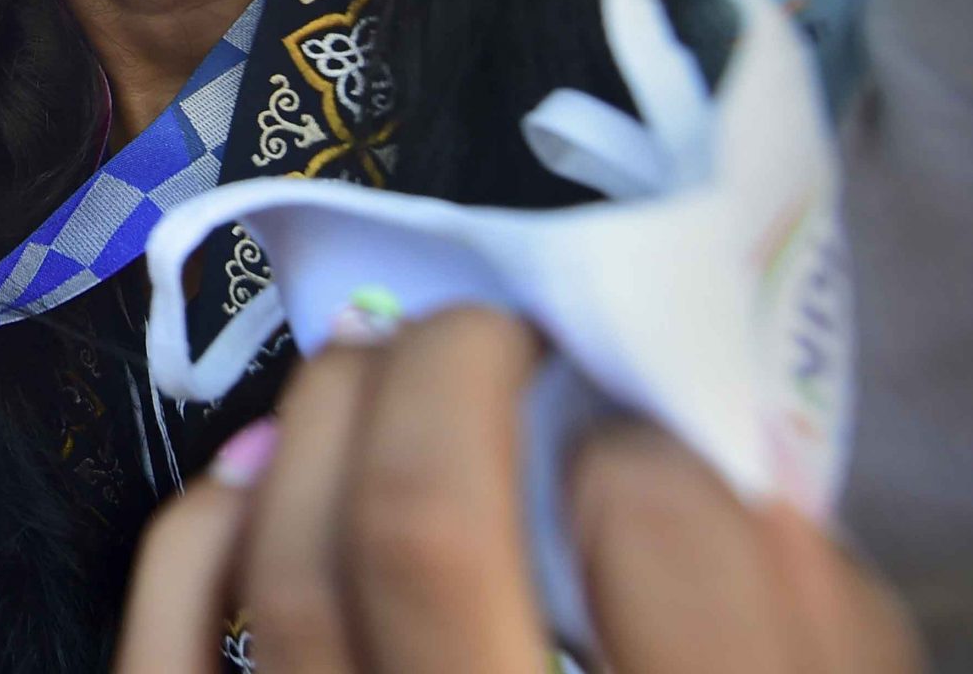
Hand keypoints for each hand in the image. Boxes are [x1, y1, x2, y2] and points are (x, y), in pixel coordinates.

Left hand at [114, 308, 920, 672]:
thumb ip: (800, 618)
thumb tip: (702, 454)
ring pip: (288, 573)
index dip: (637, 438)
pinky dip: (203, 534)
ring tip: (373, 364)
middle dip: (445, 371)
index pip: (656, 536)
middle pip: (421, 526)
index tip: (633, 422)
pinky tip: (260, 469)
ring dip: (323, 425)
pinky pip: (172, 651)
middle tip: (485, 330)